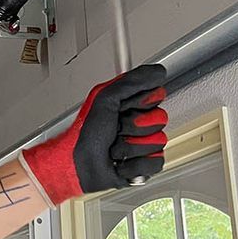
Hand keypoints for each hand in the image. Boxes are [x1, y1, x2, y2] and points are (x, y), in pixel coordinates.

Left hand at [19, 64, 168, 205]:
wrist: (77, 167)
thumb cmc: (83, 136)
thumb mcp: (103, 100)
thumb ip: (129, 82)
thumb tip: (156, 71)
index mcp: (126, 105)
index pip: (155, 95)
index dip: (141, 102)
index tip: (123, 107)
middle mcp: (135, 124)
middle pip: (160, 118)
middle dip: (133, 126)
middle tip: (115, 130)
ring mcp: (141, 145)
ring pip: (158, 141)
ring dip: (130, 147)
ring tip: (113, 149)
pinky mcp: (144, 166)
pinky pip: (156, 162)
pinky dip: (134, 165)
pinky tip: (120, 164)